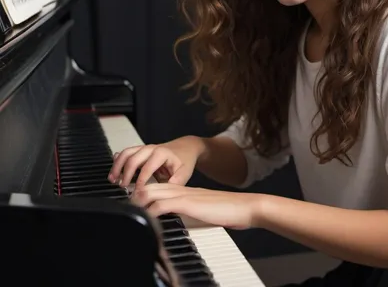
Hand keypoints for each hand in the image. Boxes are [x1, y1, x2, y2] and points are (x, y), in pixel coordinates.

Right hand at [108, 136, 203, 188]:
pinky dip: (118, 161)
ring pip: (126, 153)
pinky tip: (114, 172)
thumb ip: (175, 182)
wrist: (186, 147)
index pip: (146, 169)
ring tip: (112, 180)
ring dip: (117, 166)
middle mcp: (150, 148)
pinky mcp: (140, 149)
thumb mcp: (184, 172)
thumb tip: (164, 192)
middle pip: (132, 159)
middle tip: (122, 187)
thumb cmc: (184, 160)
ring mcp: (144, 148)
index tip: (137, 194)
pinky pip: (126, 152)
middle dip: (125, 174)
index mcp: (161, 153)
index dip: (140, 182)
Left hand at [130, 183, 262, 229]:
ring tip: (131, 212)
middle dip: (134, 196)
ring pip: (152, 192)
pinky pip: (162, 205)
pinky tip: (147, 218)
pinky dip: (151, 212)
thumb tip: (177, 218)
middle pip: (150, 186)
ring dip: (138, 202)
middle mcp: (182, 189)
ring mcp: (184, 195)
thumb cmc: (228, 210)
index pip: (157, 187)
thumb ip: (190, 210)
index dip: (143, 193)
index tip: (133, 203)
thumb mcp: (203, 209)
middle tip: (126, 208)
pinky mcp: (188, 203)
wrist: (244, 206)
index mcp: (185, 190)